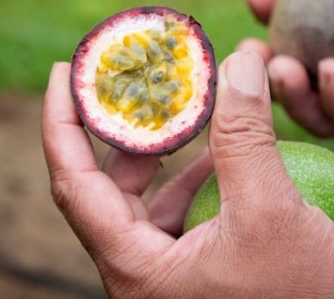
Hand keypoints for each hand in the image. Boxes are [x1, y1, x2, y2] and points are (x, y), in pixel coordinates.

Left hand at [42, 52, 333, 297]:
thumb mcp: (272, 214)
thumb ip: (246, 138)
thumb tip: (238, 66)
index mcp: (136, 266)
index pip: (73, 181)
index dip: (61, 121)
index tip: (64, 73)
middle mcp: (142, 267)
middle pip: (111, 184)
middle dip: (128, 129)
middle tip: (144, 88)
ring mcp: (168, 266)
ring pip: (149, 194)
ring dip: (168, 150)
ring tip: (188, 114)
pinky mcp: (196, 261)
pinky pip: (180, 206)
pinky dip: (195, 173)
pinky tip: (218, 154)